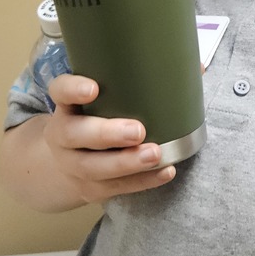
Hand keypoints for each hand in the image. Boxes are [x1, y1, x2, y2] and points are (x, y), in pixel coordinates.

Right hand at [43, 74, 176, 204]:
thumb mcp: (103, 102)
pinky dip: (143, 181)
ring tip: (155, 154)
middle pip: (75, 135)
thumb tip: (194, 67)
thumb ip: (138, 83)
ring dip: (127, 163)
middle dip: (107, 133)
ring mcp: (74, 165)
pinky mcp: (91, 189)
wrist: (65, 166)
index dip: (72, 89)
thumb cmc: (97, 121)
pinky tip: (165, 171)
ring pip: (94, 167)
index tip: (93, 88)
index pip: (60, 91)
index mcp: (67, 107)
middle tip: (137, 130)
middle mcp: (64, 136)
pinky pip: (116, 187)